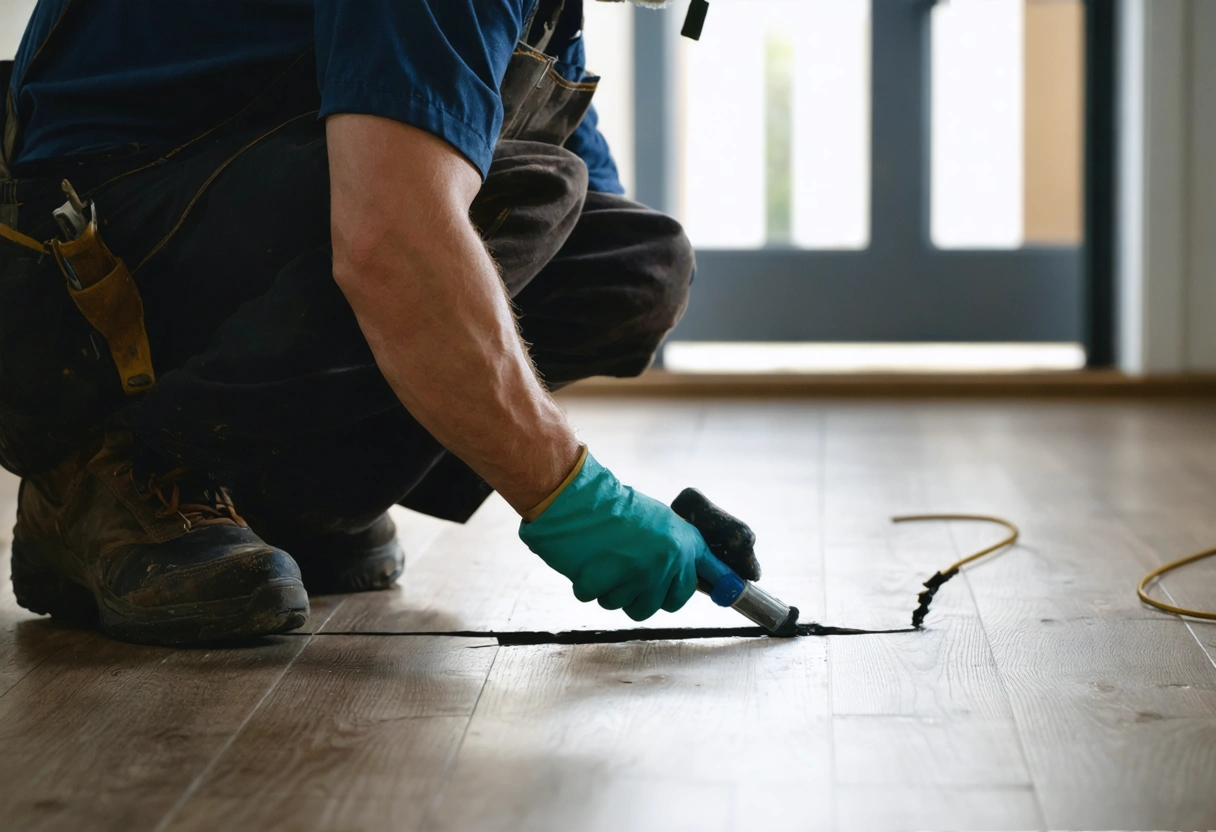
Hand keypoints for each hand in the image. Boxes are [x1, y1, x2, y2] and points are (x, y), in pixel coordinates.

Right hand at [518, 452, 705, 620]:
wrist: (576, 494)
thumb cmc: (610, 504)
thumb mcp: (655, 519)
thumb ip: (672, 549)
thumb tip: (682, 574)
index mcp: (681, 542)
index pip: (708, 572)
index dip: (720, 584)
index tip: (730, 593)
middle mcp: (667, 560)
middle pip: (663, 604)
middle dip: (644, 595)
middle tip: (627, 574)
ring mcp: (639, 574)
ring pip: (626, 605)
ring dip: (611, 590)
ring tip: (603, 561)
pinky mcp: (609, 583)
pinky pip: (596, 599)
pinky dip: (586, 585)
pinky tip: (586, 563)